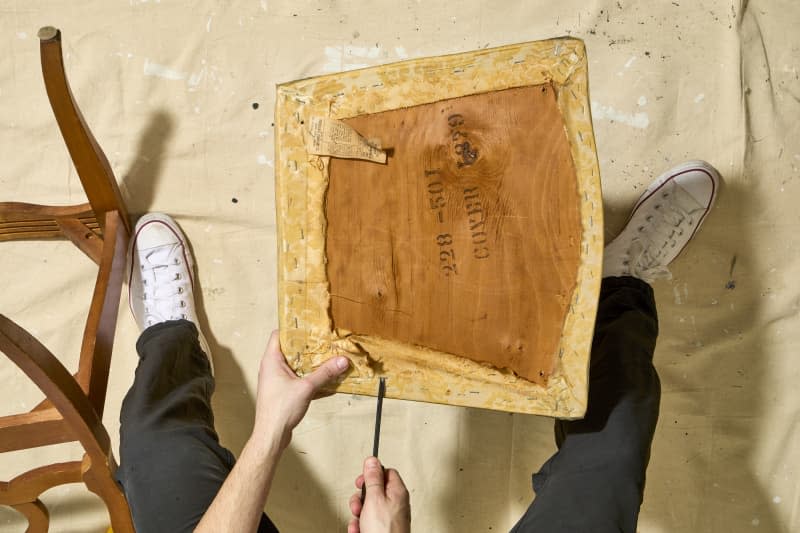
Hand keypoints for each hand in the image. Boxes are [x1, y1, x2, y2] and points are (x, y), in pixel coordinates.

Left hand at [251, 330, 349, 452]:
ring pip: (294, 364)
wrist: (271, 435)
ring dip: (309, 362)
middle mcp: (271, 367)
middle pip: (289, 349)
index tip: (310, 325)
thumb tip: (342, 360)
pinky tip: (323, 377)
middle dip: (307, 345)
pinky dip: (308, 375)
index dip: (292, 328)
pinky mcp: (282, 391)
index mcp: (271, 360)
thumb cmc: (281, 409)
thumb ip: (325, 373)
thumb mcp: (306, 388)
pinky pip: (296, 378)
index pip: (278, 335)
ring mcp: (276, 380)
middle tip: (324, 340)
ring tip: (327, 356)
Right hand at [348, 457, 410, 532]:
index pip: (386, 472)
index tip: (362, 480)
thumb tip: (372, 460)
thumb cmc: (385, 531)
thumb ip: (373, 479)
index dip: (372, 473)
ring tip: (359, 521)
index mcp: (397, 492)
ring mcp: (388, 518)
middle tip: (359, 504)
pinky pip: (366, 522)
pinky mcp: (381, 530)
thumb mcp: (375, 499)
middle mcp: (395, 504)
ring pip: (367, 508)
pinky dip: (359, 525)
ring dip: (357, 514)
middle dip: (361, 497)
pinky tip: (359, 530)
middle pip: (374, 490)